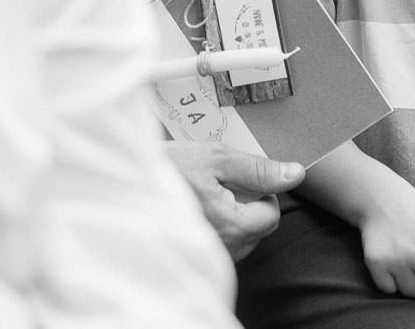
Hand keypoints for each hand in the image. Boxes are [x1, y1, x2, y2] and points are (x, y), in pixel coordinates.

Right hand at [161, 140, 304, 260]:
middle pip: (257, 230)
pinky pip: (218, 248)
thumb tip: (294, 173)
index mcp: (231, 224)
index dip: (262, 191)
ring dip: (232, 219)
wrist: (120, 183)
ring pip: (239, 241)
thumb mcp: (215, 157)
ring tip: (204, 198)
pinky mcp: (191, 257)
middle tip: (219, 185)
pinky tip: (195, 211)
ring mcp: (205, 257)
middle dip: (248, 206)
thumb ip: (258, 169)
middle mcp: (220, 249)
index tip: (241, 179)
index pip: (272, 214)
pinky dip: (215, 230)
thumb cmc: (165, 168)